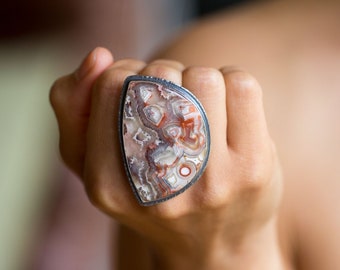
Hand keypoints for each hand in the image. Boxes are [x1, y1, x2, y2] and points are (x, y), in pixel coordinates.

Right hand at [50, 47, 282, 268]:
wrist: (214, 246)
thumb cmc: (152, 195)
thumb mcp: (94, 164)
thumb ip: (74, 108)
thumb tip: (98, 55)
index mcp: (108, 184)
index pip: (109, 86)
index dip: (126, 74)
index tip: (139, 92)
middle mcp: (158, 186)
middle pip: (158, 76)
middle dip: (165, 75)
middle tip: (172, 103)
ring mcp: (211, 180)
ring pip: (203, 77)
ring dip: (201, 81)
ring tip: (201, 111)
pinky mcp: (254, 168)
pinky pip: (241, 85)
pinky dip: (232, 83)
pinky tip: (229, 111)